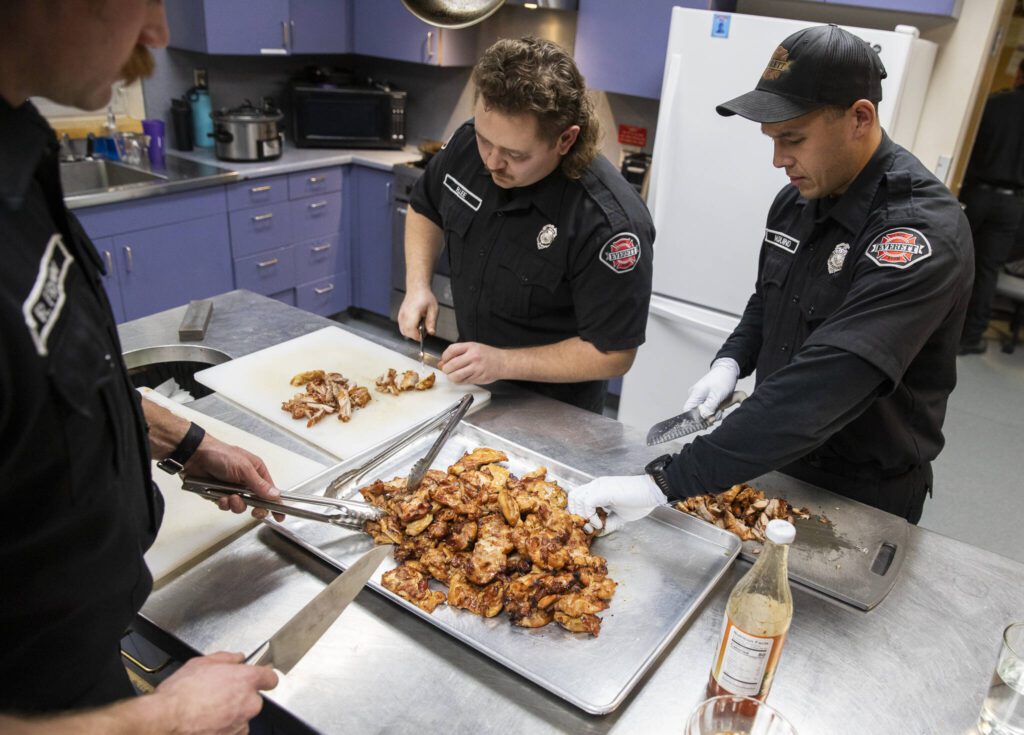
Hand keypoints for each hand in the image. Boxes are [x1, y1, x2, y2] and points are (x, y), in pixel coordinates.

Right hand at [152, 652, 277, 734]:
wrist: (165, 720)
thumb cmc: (180, 694)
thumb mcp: (201, 663)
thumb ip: (226, 658)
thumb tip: (237, 659)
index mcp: (245, 680)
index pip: (270, 678)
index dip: (263, 677)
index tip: (257, 679)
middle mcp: (248, 703)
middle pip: (253, 699)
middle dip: (240, 698)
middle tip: (218, 696)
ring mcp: (241, 724)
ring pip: (242, 718)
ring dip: (231, 715)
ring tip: (207, 711)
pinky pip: (233, 732)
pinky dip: (223, 729)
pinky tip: (206, 723)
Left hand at [185, 434, 282, 520]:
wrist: (194, 456)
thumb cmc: (221, 455)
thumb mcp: (244, 469)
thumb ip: (260, 485)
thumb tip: (275, 495)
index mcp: (257, 471)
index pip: (270, 491)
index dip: (275, 503)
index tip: (279, 515)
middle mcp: (247, 481)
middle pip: (257, 502)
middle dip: (254, 507)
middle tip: (254, 511)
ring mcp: (233, 489)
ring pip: (241, 506)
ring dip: (236, 504)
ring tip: (230, 496)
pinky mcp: (220, 495)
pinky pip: (226, 506)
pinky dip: (223, 503)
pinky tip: (219, 496)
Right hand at [397, 288, 437, 339]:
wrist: (417, 289)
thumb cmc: (425, 297)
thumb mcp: (433, 309)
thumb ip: (432, 322)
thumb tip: (431, 333)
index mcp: (413, 312)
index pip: (411, 329)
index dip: (417, 336)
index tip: (423, 336)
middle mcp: (405, 314)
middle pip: (406, 332)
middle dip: (415, 335)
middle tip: (422, 330)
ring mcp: (401, 315)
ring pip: (403, 331)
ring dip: (411, 333)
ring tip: (419, 326)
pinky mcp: (399, 316)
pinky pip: (401, 327)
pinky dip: (407, 330)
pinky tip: (414, 324)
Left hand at [439, 342, 503, 384]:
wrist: (503, 362)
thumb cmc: (488, 355)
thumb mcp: (473, 348)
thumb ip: (458, 353)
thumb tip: (442, 362)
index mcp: (471, 347)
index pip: (451, 350)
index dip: (444, 356)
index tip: (444, 360)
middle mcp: (473, 357)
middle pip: (452, 365)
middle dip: (446, 369)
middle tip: (447, 369)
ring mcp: (476, 368)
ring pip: (456, 376)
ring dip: (451, 377)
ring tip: (452, 375)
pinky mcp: (478, 378)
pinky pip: (463, 382)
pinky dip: (458, 381)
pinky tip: (460, 378)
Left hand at [567, 475, 667, 535]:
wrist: (652, 491)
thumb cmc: (640, 501)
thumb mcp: (620, 516)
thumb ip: (607, 523)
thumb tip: (597, 532)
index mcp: (598, 489)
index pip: (577, 497)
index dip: (578, 512)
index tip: (587, 525)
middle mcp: (595, 485)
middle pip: (573, 496)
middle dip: (577, 514)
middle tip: (587, 525)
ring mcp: (598, 486)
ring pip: (576, 498)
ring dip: (582, 515)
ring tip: (595, 524)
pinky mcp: (603, 491)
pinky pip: (587, 503)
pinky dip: (590, 515)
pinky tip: (599, 522)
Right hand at [681, 357, 739, 418]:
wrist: (728, 370)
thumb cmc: (722, 379)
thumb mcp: (717, 395)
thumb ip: (709, 407)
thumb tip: (703, 417)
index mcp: (695, 395)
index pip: (687, 411)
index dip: (694, 419)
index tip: (706, 422)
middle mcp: (695, 396)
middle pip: (697, 413)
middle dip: (708, 416)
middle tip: (718, 413)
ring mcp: (700, 397)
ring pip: (704, 412)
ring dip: (714, 413)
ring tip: (722, 408)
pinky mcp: (706, 398)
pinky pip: (708, 408)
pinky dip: (715, 410)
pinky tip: (721, 407)